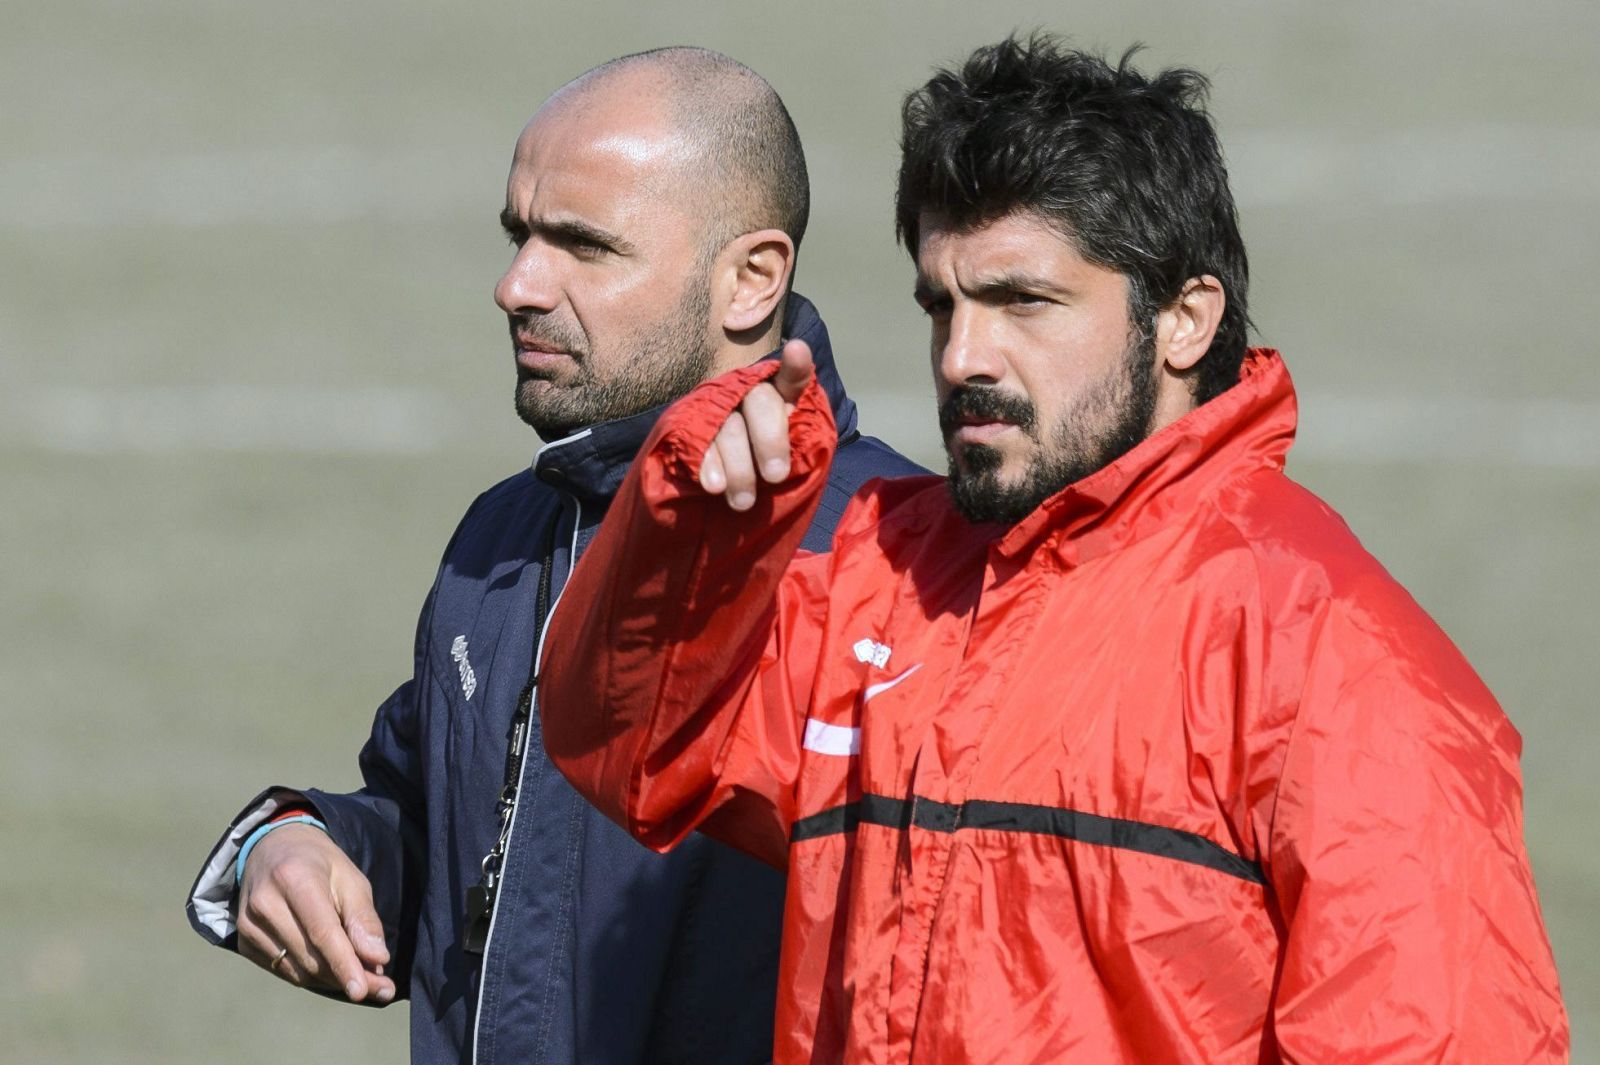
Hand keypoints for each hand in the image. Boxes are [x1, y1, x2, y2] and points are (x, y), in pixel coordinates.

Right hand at [237, 823, 395, 1003]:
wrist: (272, 849)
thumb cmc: (319, 863)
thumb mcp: (350, 878)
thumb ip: (362, 918)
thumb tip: (376, 958)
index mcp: (295, 878)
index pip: (322, 932)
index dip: (344, 964)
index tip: (363, 990)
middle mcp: (265, 903)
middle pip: (311, 957)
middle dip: (347, 976)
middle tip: (380, 985)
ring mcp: (248, 925)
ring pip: (298, 970)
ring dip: (332, 979)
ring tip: (361, 976)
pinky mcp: (243, 942)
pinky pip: (283, 971)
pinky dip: (311, 976)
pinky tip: (330, 968)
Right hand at [697, 339, 813, 509]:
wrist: (717, 495)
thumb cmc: (762, 472)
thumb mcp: (790, 457)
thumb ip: (804, 438)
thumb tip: (805, 397)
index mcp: (778, 398)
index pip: (790, 378)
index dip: (795, 365)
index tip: (798, 351)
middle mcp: (745, 394)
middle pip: (759, 401)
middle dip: (769, 440)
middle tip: (776, 476)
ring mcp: (714, 408)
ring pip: (728, 428)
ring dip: (739, 468)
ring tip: (744, 502)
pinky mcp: (687, 425)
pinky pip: (697, 442)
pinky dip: (706, 466)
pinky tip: (713, 486)